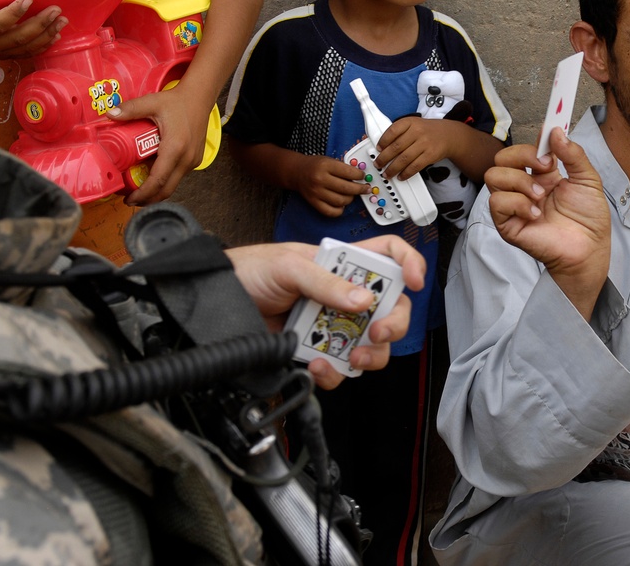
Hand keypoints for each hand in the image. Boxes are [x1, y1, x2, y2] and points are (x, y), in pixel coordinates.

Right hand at [0, 0, 67, 58]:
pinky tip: (55, 36)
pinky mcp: (7, 57)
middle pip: (18, 37)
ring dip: (47, 34)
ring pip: (26, 47)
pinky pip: (27, 54)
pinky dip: (43, 46)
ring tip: (61, 21)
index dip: (14, 13)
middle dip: (40, 23)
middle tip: (55, 10)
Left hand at [106, 87, 210, 204]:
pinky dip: (165, 182)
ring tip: (139, 190)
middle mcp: (186, 159)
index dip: (143, 193)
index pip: (158, 180)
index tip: (129, 199)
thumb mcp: (152, 102)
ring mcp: (193, 161)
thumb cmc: (177, 101)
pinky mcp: (195, 160)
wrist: (200, 98)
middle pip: (167, 190)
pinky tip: (152, 176)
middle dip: (148, 199)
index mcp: (175, 148)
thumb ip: (130, 109)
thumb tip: (109, 114)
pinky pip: (178, 177)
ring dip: (156, 191)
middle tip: (130, 200)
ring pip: (173, 185)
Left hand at [225, 236, 425, 389]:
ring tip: (352, 358)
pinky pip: (339, 369)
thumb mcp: (288, 266)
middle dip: (394, 323)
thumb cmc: (250, 271)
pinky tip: (317, 366)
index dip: (409, 264)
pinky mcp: (315, 350)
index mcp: (343, 264)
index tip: (414, 282)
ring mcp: (332, 325)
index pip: (389, 256)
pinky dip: (334, 373)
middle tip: (378, 332)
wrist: (215, 302)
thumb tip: (361, 301)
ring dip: (370, 356)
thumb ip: (324, 282)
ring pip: (372, 346)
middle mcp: (344, 295)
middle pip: (390, 309)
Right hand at [295, 154, 370, 216]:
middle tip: (365, 188)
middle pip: (347, 188)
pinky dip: (339, 210)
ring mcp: (317, 192)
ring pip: (341, 201)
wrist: (297, 172)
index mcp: (325, 166)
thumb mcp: (329, 160)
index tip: (363, 176)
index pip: (349, 172)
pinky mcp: (314, 202)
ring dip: (350, 199)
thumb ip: (343, 168)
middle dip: (360, 189)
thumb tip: (360, 178)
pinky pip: (331, 212)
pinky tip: (342, 204)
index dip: (360, 175)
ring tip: (351, 195)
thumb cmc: (316, 166)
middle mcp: (320, 179)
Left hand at [375, 115, 463, 179]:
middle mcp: (417, 131)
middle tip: (378, 164)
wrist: (448, 135)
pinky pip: (415, 166)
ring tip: (387, 173)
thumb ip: (399, 133)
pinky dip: (406, 173)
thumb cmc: (426, 131)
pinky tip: (401, 176)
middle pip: (396, 147)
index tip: (378, 149)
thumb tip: (381, 146)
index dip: (383, 141)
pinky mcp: (430, 155)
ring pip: (404, 158)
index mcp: (410, 122)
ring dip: (393, 168)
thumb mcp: (413, 125)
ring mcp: (425, 143)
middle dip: (384, 158)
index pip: (393, 131)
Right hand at [485, 127, 609, 318]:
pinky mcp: (507, 224)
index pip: (524, 149)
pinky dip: (516, 204)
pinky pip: (496, 202)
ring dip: (519, 181)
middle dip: (521, 156)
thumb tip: (555, 131)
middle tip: (545, 167)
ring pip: (493, 176)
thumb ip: (573, 154)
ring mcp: (514, 205)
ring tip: (540, 196)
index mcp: (541, 175)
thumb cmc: (589, 219)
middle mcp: (524, 187)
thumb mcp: (588, 180)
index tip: (549, 139)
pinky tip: (535, 213)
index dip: (532, 142)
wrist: (589, 249)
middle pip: (501, 157)